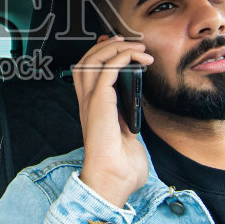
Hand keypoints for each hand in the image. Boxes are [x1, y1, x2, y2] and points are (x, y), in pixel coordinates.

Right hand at [72, 35, 153, 208]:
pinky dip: (122, 57)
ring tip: (135, 47)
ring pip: (93, 60)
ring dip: (114, 48)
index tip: (120, 47)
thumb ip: (128, 120)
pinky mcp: (99, 104)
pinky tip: (137, 58)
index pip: (88, 73)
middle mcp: (88, 104)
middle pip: (86, 61)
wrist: (113, 181)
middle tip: (128, 42)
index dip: (100, 55)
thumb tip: (138, 110)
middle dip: (106, 46)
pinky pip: (108, 69)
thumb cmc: (120, 167)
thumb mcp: (127, 135)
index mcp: (92, 111)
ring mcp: (91, 103)